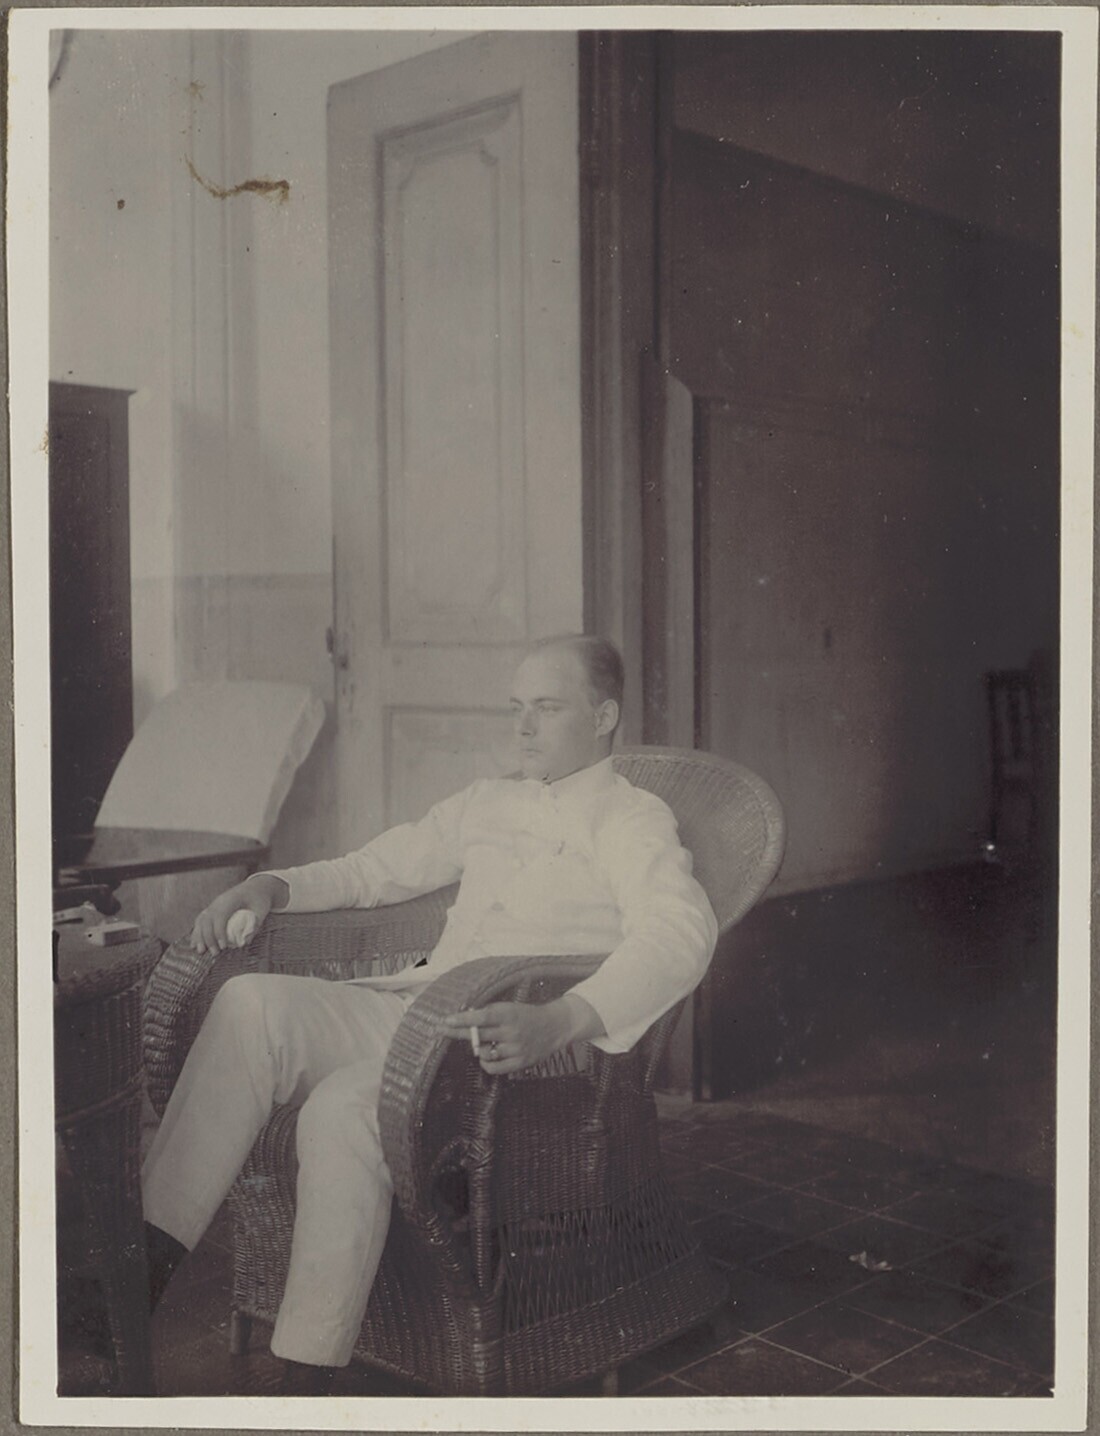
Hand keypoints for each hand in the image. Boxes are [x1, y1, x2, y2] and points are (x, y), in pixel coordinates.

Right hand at [189, 875, 286, 956]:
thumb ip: (254, 925)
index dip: (219, 932)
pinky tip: (194, 944)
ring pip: (201, 920)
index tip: (223, 947)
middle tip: (215, 953)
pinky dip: (197, 932)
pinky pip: (200, 921)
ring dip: (199, 937)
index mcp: (231, 899)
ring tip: (200, 952)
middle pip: (207, 919)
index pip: (220, 916)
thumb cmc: (259, 899)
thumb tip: (245, 941)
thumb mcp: (262, 910)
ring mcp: (213, 905)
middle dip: (208, 938)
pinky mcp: (212, 910)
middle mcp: (219, 901)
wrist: (256, 888)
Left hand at [443, 995, 604, 1074]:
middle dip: (457, 1032)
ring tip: (481, 1042)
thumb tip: (464, 1018)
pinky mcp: (520, 1062)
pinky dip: (485, 1063)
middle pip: (478, 1035)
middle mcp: (512, 1031)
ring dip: (476, 1048)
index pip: (481, 1017)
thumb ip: (490, 1013)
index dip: (462, 1019)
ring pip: (484, 1052)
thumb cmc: (526, 1015)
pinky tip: (485, 1056)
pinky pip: (494, 1068)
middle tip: (442, 1030)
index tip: (446, 1020)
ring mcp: (516, 1048)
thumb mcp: (510, 1008)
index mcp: (509, 1014)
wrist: (555, 1027)